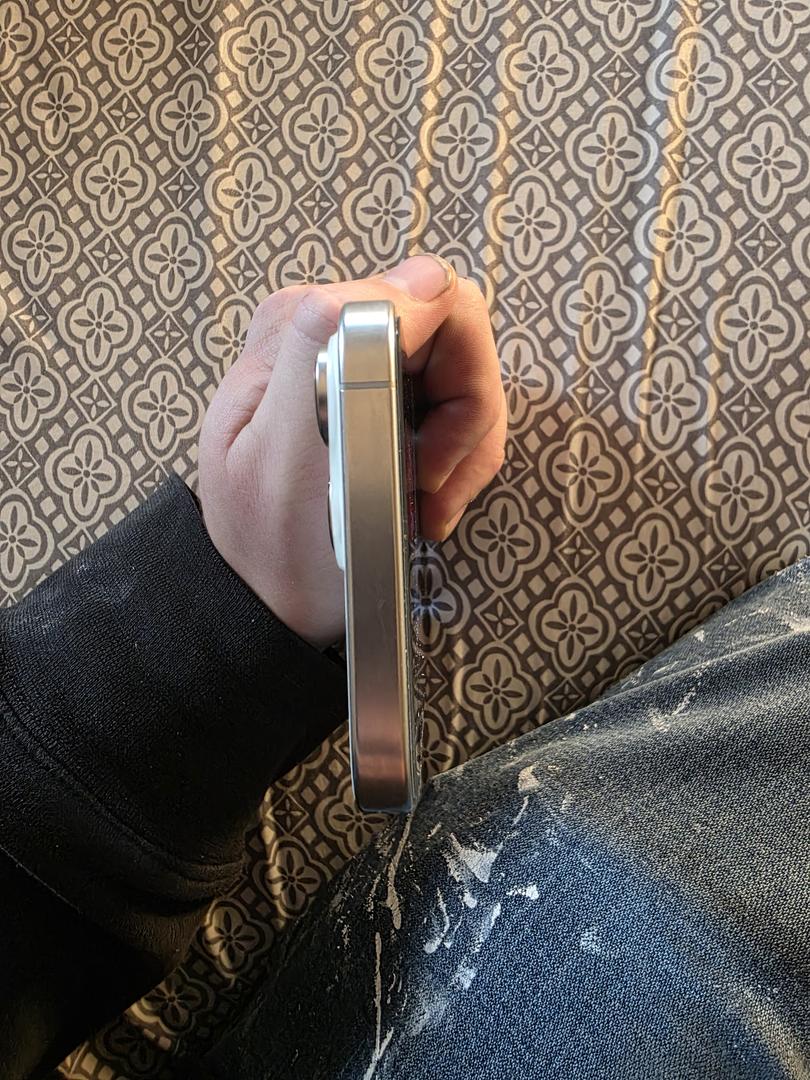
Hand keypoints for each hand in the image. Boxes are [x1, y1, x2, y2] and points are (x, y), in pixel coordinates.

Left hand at [198, 253, 507, 650]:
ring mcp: (361, 355)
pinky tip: (422, 502)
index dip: (460, 382)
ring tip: (424, 506)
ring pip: (466, 380)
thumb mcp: (283, 450)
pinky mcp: (379, 388)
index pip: (442, 305)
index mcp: (308, 321)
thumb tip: (423, 280)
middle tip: (428, 489)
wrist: (269, 594)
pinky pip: (454, 407)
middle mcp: (334, 323)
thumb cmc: (275, 544)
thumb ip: (327, 346)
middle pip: (460, 341)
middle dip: (463, 427)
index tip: (425, 462)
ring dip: (462, 455)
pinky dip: (454, 463)